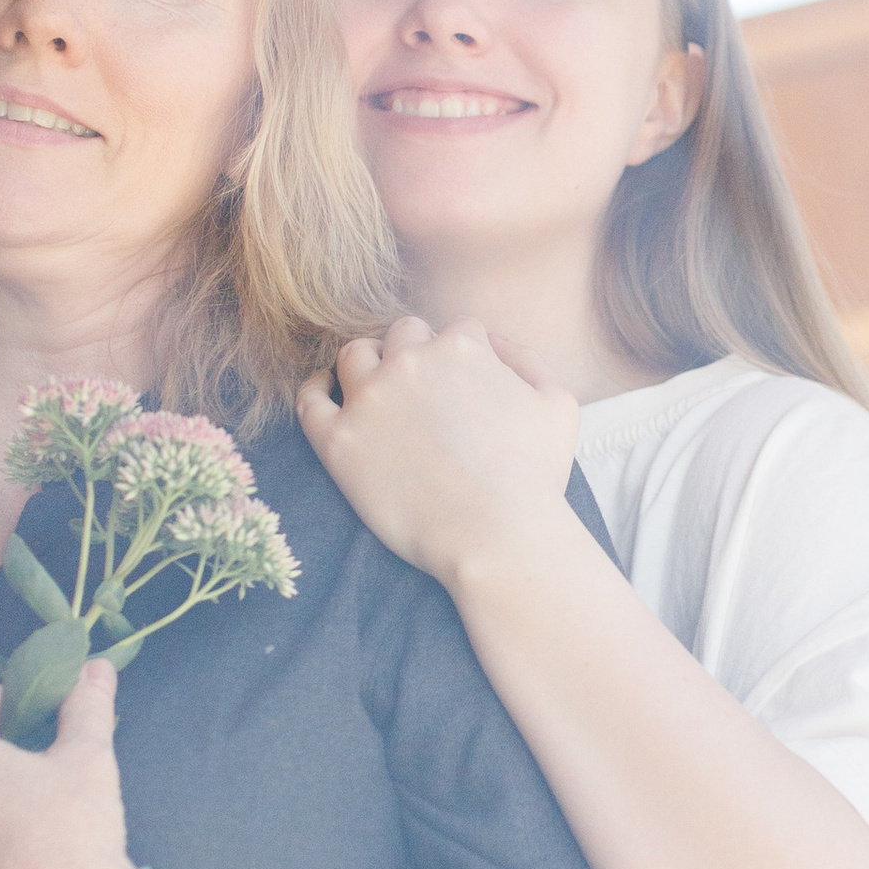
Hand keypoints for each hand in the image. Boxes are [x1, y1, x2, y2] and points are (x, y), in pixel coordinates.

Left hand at [296, 318, 579, 588]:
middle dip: (413, 354)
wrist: (496, 536)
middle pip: (402, 334)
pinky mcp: (338, 441)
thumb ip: (527, 359)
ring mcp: (370, 399)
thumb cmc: (534, 478)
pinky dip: (317, 389)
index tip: (458, 384)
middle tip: (418, 389)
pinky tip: (326, 393)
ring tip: (376, 391)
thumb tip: (493, 342)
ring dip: (368, 364)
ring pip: (355, 355)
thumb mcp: (557, 404)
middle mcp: (411, 361)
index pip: (456, 331)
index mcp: (462, 347)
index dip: (460, 355)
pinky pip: (311, 399)